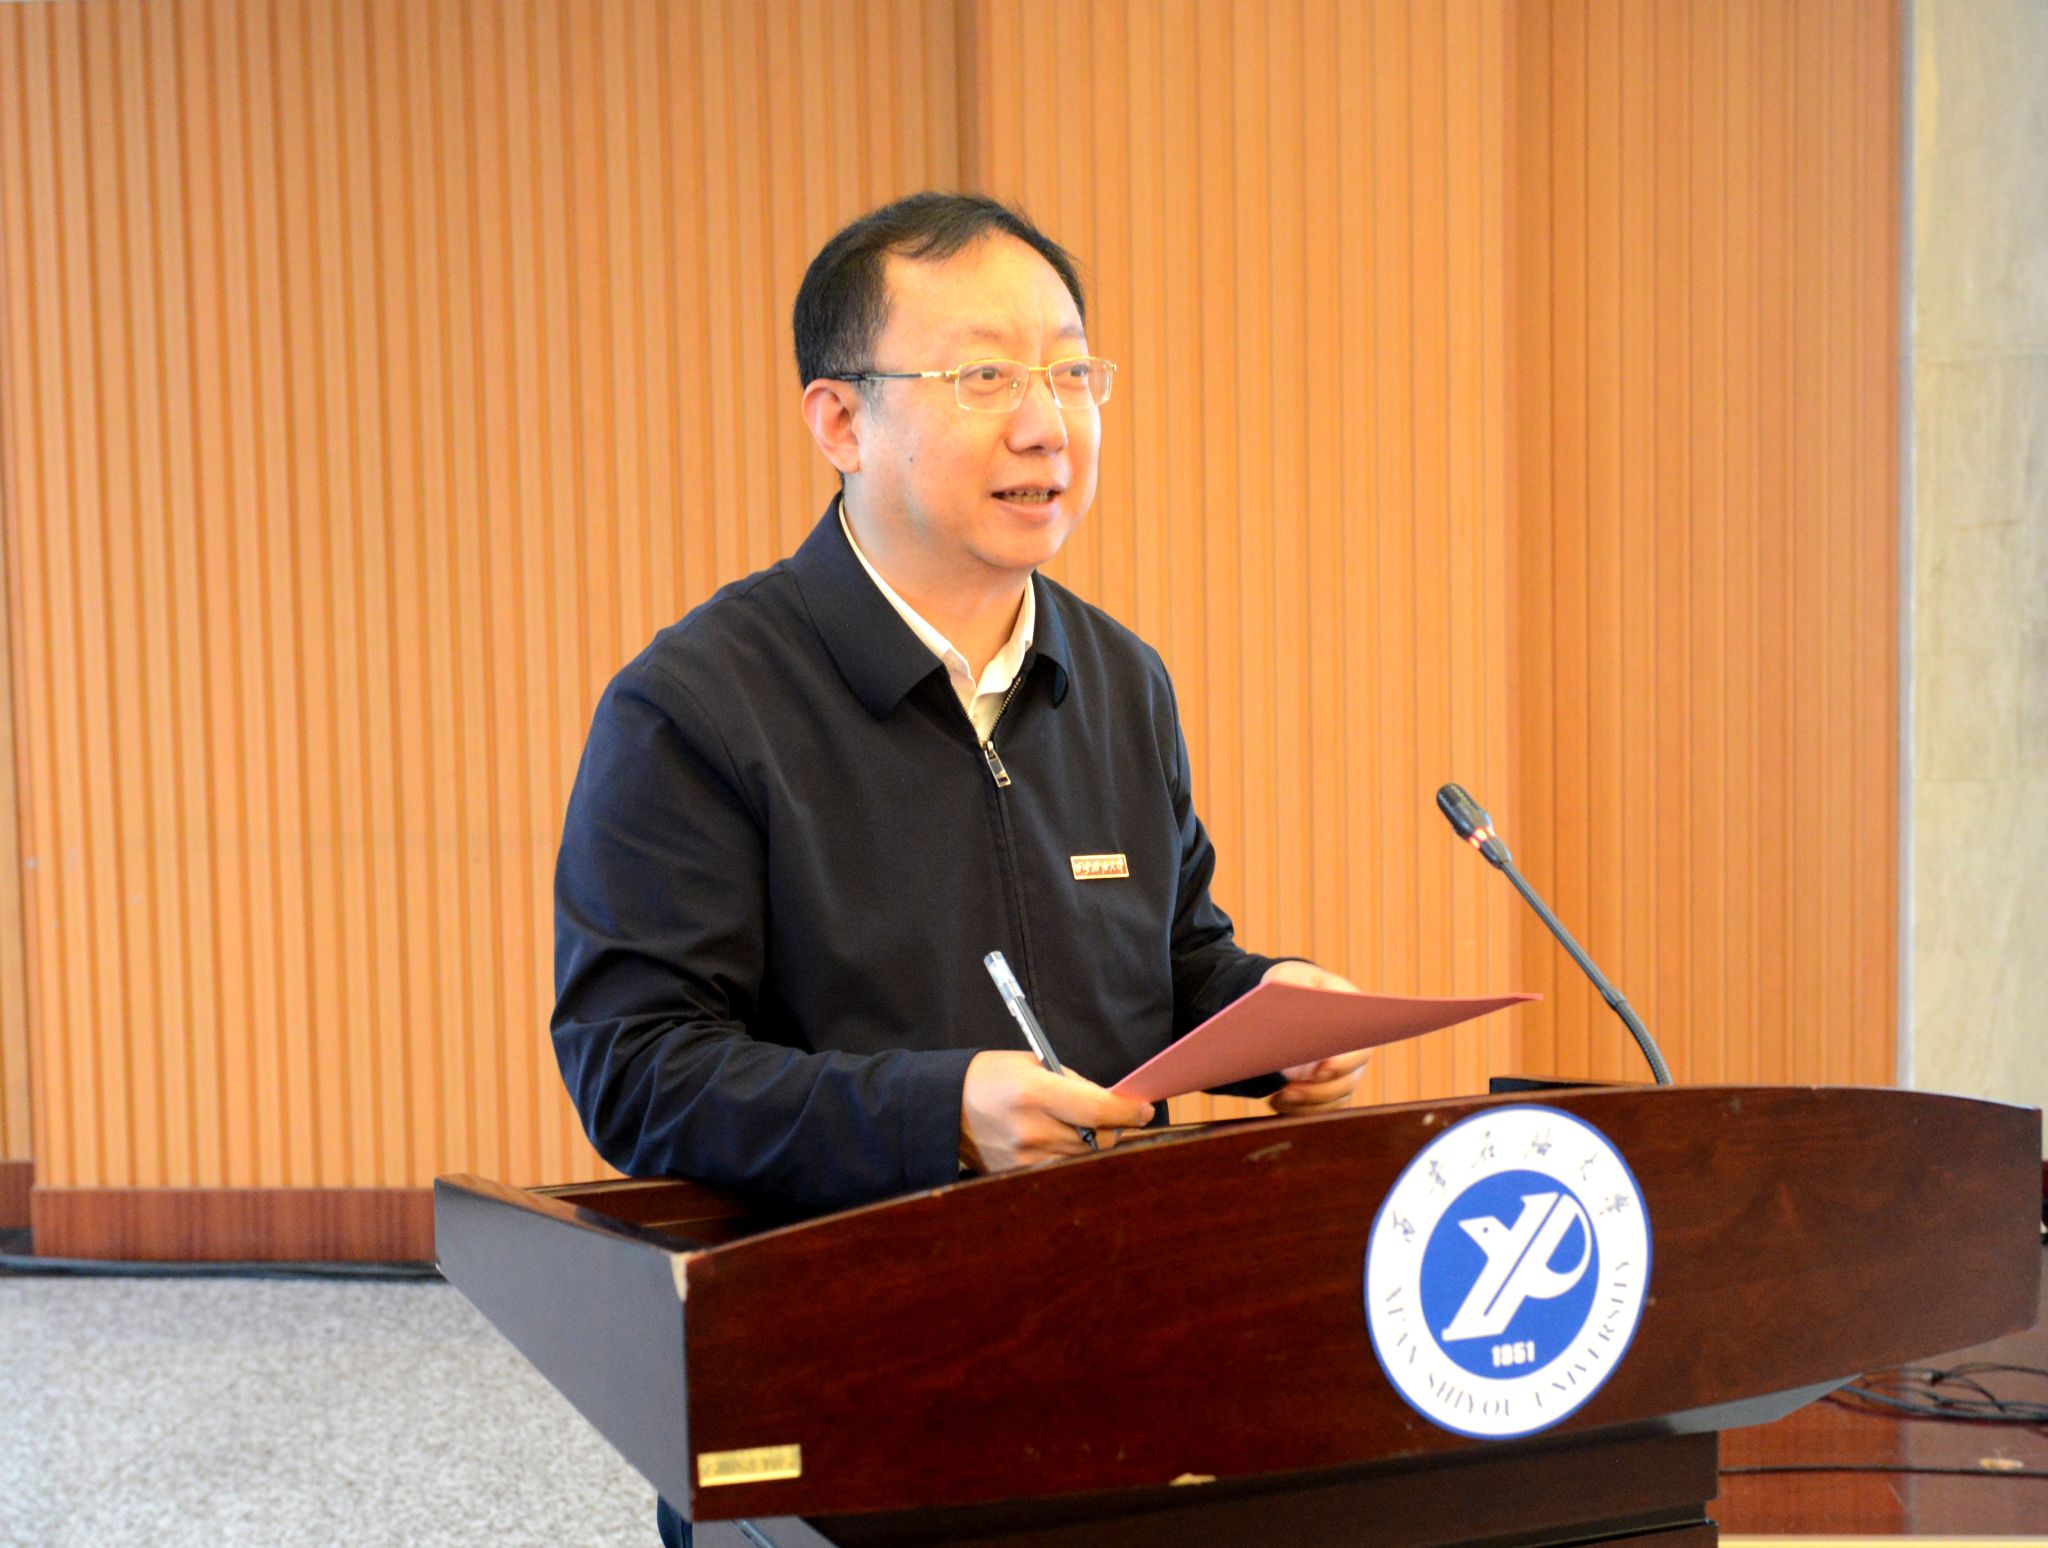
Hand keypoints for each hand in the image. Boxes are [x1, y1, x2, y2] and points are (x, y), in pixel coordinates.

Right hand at [960, 1050, 1155, 1174]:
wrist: (943, 1107)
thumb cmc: (990, 1077)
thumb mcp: (1032, 1064)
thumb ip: (1073, 1084)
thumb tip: (1108, 1103)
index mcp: (1034, 1093)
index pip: (1097, 1110)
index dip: (1127, 1111)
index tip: (1144, 1110)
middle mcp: (1032, 1130)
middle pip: (1097, 1139)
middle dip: (1113, 1127)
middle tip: (1114, 1116)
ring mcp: (1024, 1158)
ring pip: (1083, 1157)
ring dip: (1091, 1142)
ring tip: (1075, 1124)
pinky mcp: (1018, 1175)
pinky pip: (1061, 1169)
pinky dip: (1068, 1156)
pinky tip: (1057, 1140)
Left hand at [1262, 959, 1370, 1114]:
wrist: (1285, 1002)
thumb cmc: (1291, 985)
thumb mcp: (1289, 976)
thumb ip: (1291, 984)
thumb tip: (1289, 1001)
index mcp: (1354, 1019)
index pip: (1359, 1046)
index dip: (1343, 1062)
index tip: (1320, 1068)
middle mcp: (1354, 1050)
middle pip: (1348, 1080)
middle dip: (1319, 1089)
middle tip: (1290, 1089)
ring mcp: (1343, 1072)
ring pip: (1333, 1098)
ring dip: (1307, 1102)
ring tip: (1279, 1097)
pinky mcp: (1325, 1088)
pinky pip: (1318, 1107)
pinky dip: (1298, 1109)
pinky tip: (1276, 1102)